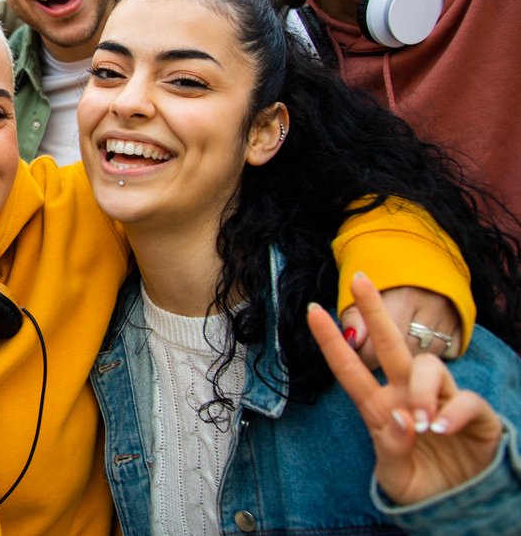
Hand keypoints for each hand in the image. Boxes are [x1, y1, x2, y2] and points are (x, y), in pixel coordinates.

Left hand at [308, 273, 502, 505]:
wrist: (460, 506)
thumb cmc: (422, 485)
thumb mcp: (396, 477)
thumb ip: (393, 450)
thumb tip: (402, 419)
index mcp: (379, 408)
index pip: (350, 369)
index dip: (331, 341)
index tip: (312, 310)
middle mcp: (406, 395)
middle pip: (389, 344)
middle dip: (376, 310)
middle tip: (361, 280)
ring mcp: (439, 400)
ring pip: (426, 365)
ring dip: (420, 390)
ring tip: (422, 424)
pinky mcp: (473, 413)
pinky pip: (464, 398)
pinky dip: (451, 412)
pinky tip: (441, 429)